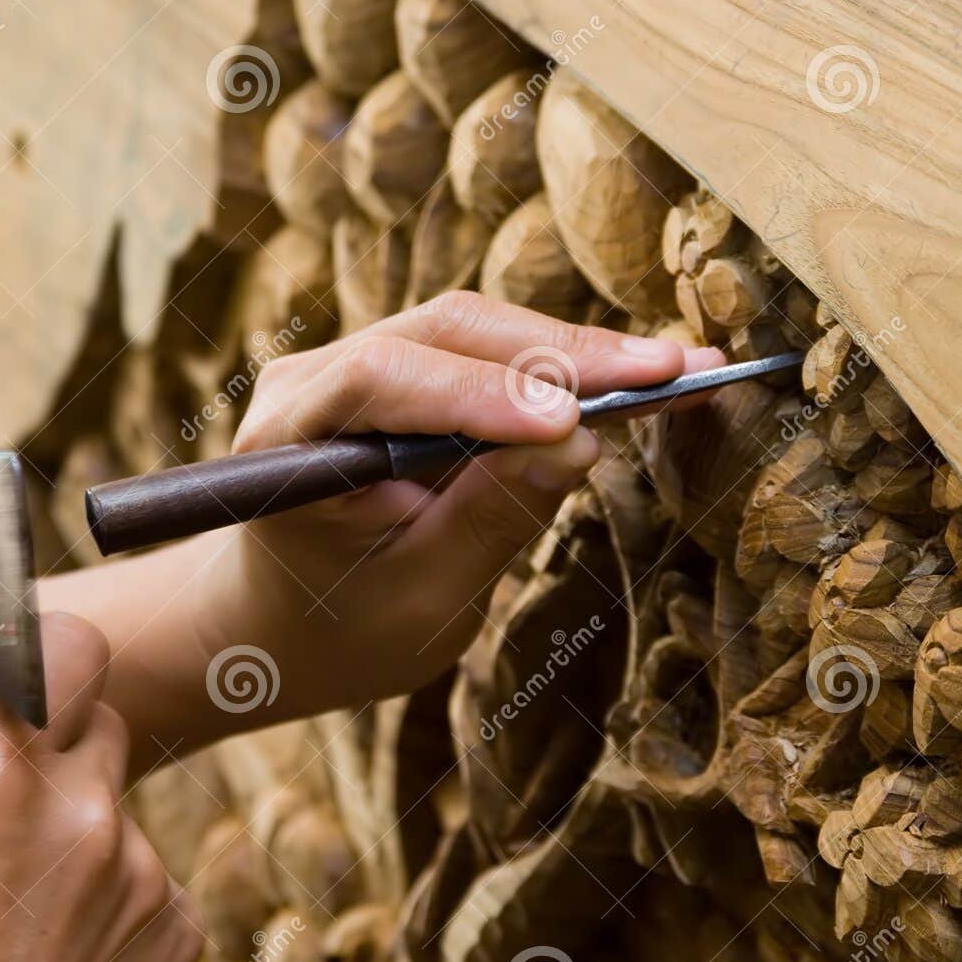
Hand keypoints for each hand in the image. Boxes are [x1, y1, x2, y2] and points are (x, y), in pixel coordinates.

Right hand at [0, 582, 202, 961]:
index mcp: (4, 777)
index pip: (74, 646)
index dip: (43, 658)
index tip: (9, 692)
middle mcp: (93, 815)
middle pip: (97, 726)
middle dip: (48, 750)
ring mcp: (144, 877)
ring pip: (116, 808)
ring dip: (75, 832)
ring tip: (5, 908)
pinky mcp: (177, 932)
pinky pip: (147, 878)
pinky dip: (109, 896)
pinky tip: (50, 948)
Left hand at [210, 291, 724, 714]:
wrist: (285, 627)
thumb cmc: (341, 630)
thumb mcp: (421, 600)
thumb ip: (489, 520)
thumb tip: (578, 444)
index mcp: (287, 445)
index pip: (381, 382)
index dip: (481, 393)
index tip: (573, 422)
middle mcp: (308, 381)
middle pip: (442, 334)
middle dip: (560, 355)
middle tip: (671, 372)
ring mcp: (350, 364)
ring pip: (472, 330)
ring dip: (574, 351)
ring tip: (675, 371)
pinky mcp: (398, 369)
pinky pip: (482, 351)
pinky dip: (558, 366)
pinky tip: (632, 374)